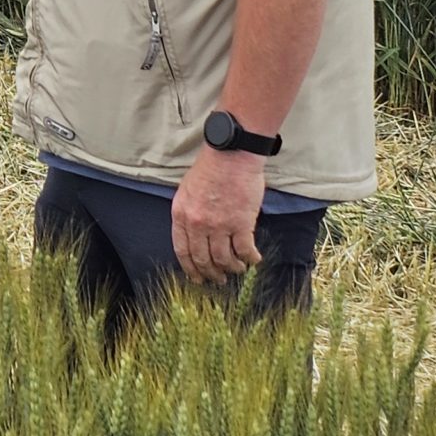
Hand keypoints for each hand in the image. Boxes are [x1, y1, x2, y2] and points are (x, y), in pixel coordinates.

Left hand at [171, 148, 265, 283]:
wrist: (231, 155)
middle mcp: (197, 224)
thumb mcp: (187, 191)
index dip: (191, 268)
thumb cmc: (211, 169)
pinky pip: (244, 250)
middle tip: (219, 279)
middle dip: (211, 273)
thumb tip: (195, 234)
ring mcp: (219, 225)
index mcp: (181, 215)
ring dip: (232, 268)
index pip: (182, 250)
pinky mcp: (241, 223)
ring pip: (224, 259)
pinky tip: (254, 259)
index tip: (197, 277)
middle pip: (202, 259)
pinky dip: (250, 258)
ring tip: (238, 269)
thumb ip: (189, 214)